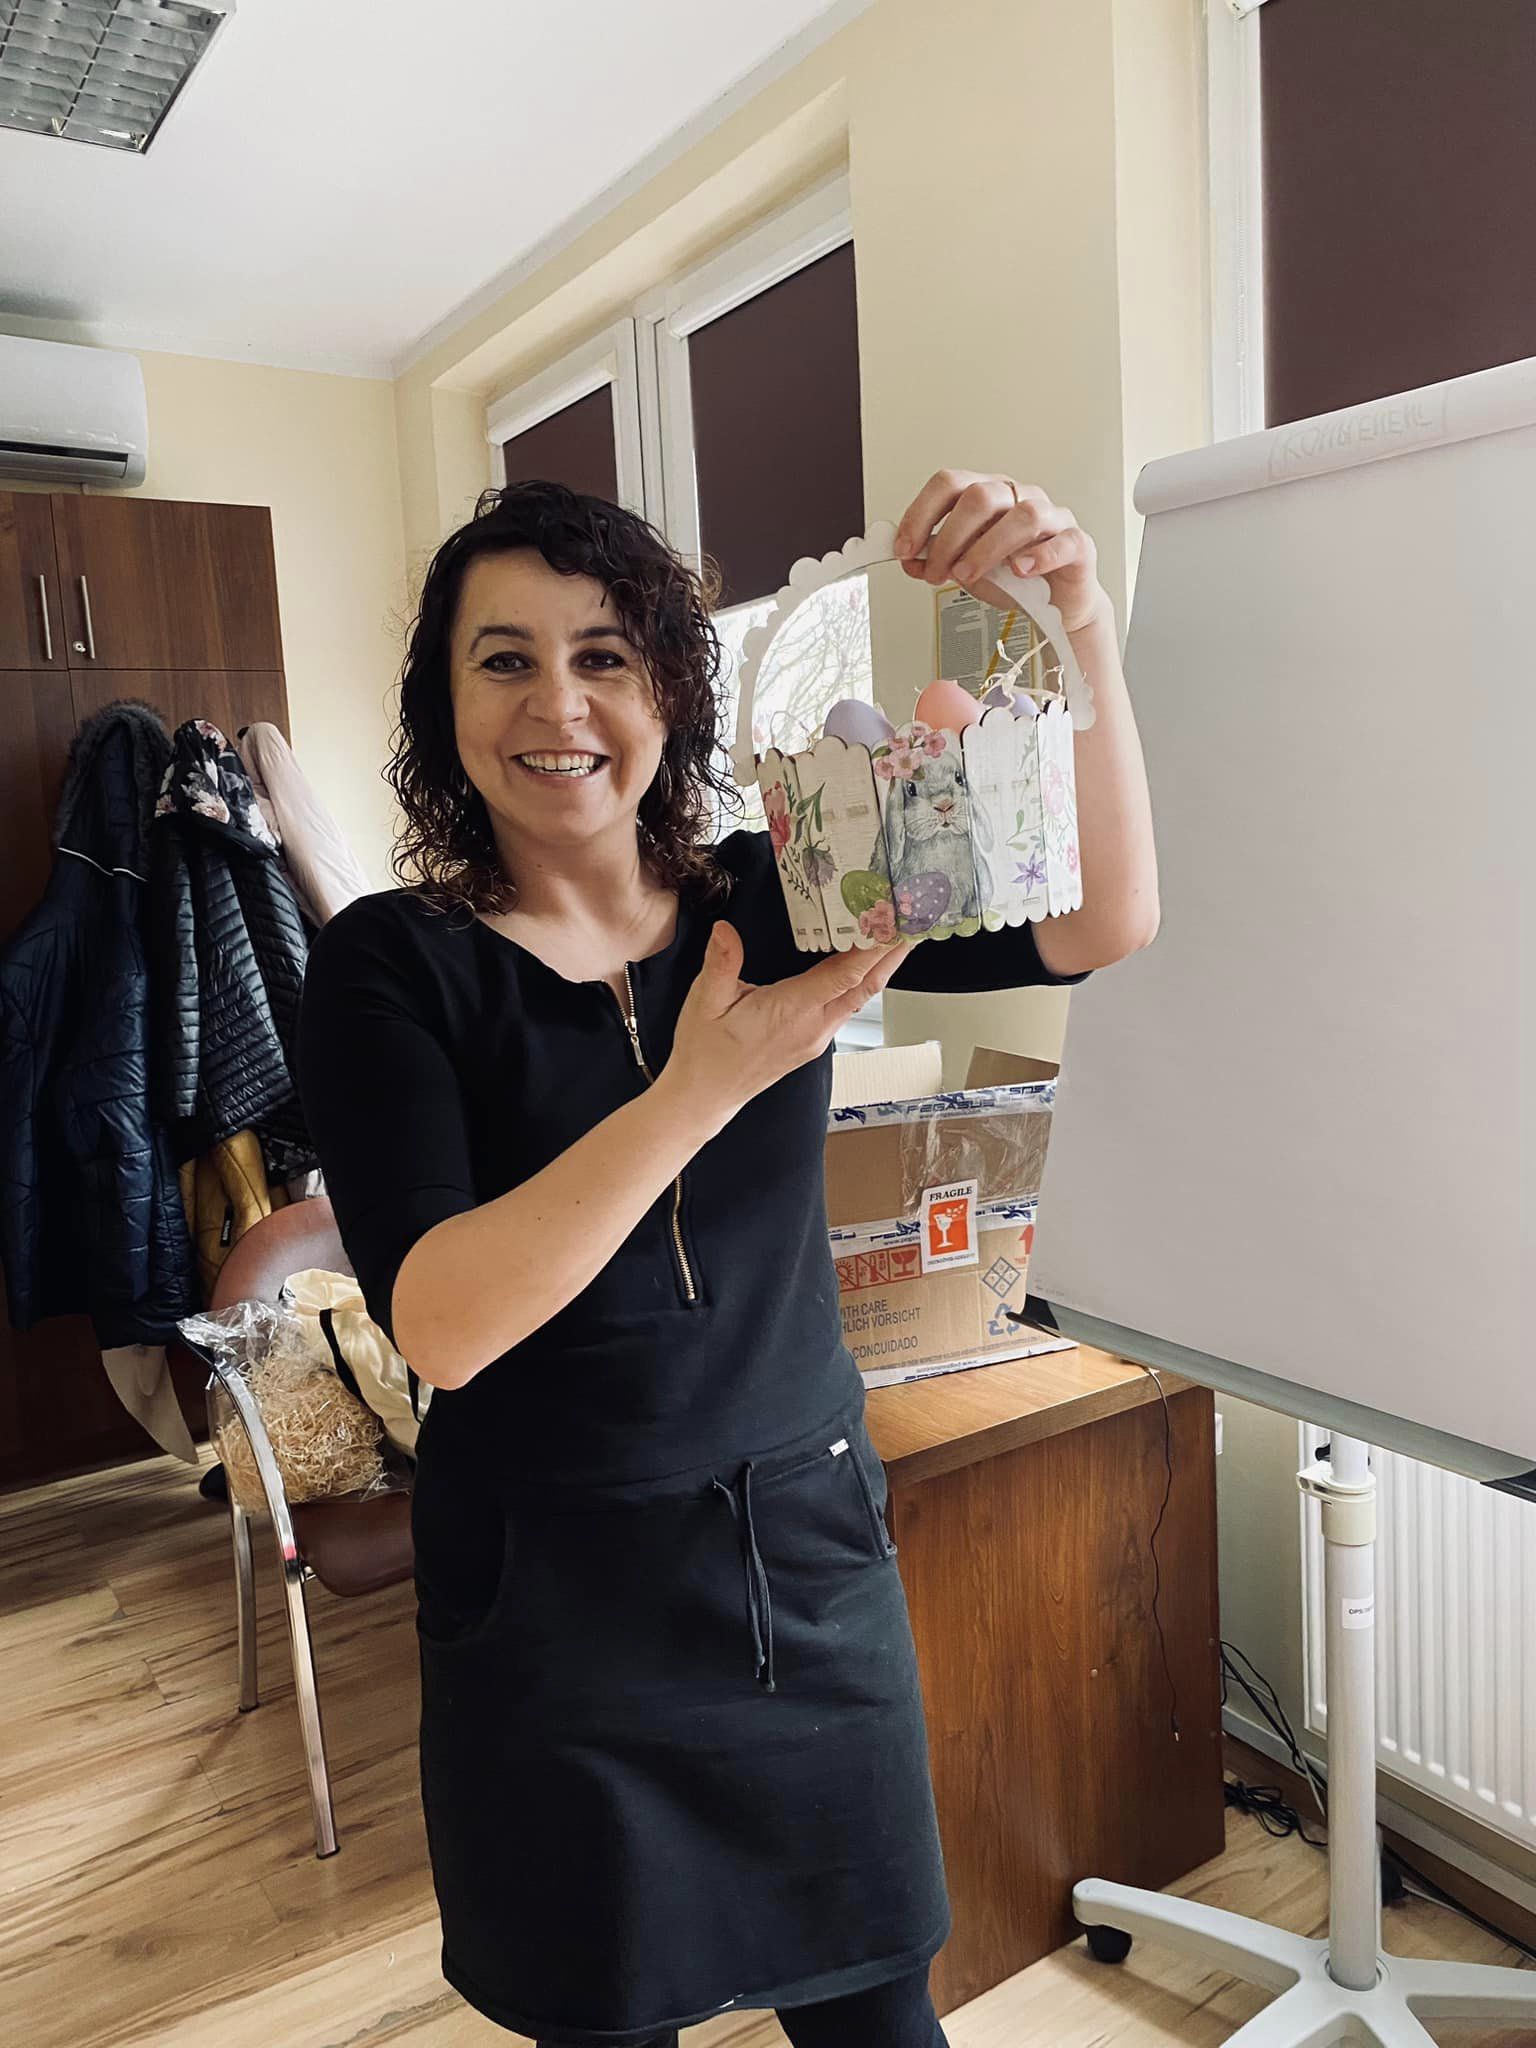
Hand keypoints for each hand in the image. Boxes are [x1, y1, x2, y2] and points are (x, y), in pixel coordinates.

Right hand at [662, 923, 906, 1132]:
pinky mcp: (812, 1041)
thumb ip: (721, 963)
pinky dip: (859, 982)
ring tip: (895, 937)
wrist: (705, 1096)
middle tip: (912, 922)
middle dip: (892, 954)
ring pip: (859, 997)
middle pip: (865, 987)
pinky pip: (845, 1006)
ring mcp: (816, 1037)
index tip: (895, 925)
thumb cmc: (705, 1052)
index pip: (844, 975)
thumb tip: (726, 930)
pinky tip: (860, 965)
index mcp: (792, 1012)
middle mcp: (813, 1027)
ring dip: (879, 967)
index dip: (874, 949)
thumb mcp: (705, 1001)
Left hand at [893, 469, 1112, 634]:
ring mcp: (1051, 518)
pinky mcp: (1077, 544)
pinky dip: (1039, 556)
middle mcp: (1018, 498)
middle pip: (981, 496)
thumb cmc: (1014, 579)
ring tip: (967, 575)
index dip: (921, 514)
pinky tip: (1018, 571)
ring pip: (1023, 515)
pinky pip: (1064, 542)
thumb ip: (936, 560)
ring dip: (986, 548)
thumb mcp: (965, 569)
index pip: (949, 484)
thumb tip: (909, 559)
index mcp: (988, 495)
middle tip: (937, 571)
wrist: (1054, 606)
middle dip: (949, 538)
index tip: (904, 547)